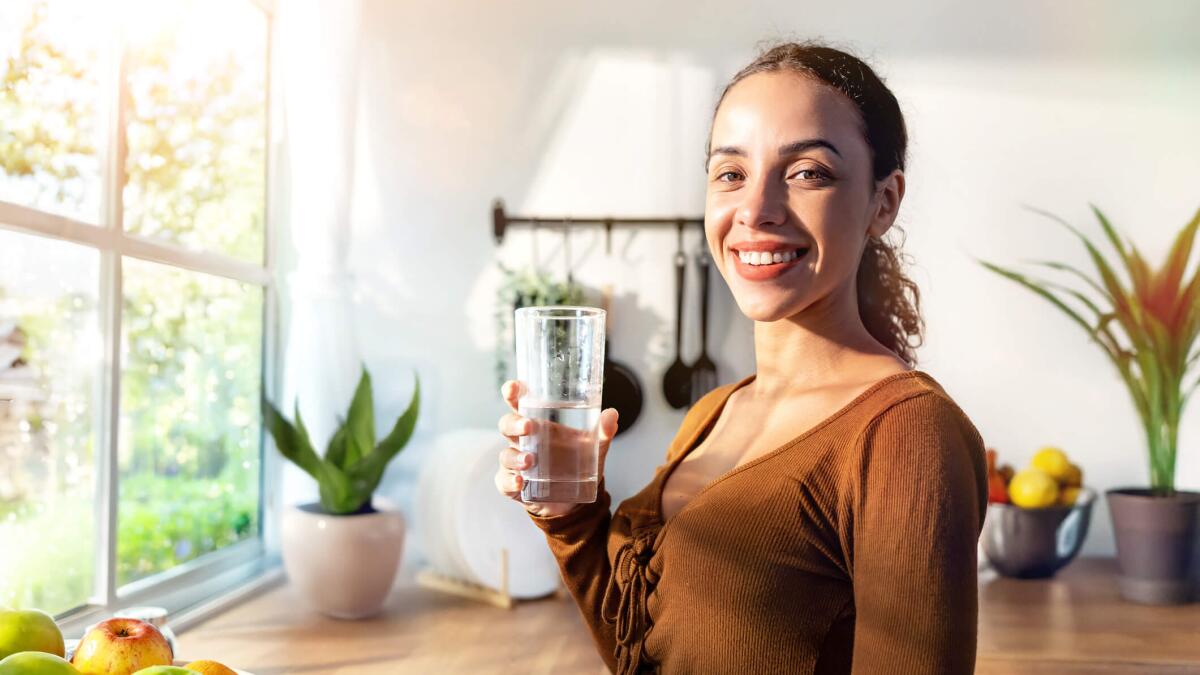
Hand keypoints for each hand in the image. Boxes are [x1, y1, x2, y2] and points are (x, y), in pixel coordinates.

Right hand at [495, 379, 618, 517]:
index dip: (512, 393)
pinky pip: (504, 482)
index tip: (513, 386)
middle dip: (514, 423)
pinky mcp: (513, 485)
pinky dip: (509, 481)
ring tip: (530, 460)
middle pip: (507, 426)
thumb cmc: (576, 464)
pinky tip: (520, 482)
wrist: (573, 501)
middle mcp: (523, 441)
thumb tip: (611, 414)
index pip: (519, 404)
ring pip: (506, 455)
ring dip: (515, 456)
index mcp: (538, 425)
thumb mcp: (593, 447)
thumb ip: (603, 432)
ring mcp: (515, 463)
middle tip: (529, 426)